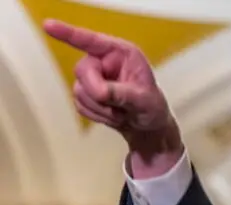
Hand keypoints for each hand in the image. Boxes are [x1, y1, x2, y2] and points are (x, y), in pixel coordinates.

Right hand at [43, 19, 182, 177]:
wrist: (147, 124)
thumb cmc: (152, 106)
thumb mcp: (144, 101)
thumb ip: (122, 94)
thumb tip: (100, 92)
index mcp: (121, 54)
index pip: (92, 41)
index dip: (69, 34)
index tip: (48, 25)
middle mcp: (103, 61)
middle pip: (82, 70)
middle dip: (97, 92)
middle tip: (117, 106)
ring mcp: (92, 77)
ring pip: (79, 91)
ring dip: (101, 108)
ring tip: (122, 112)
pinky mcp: (85, 93)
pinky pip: (80, 105)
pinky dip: (97, 115)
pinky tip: (113, 115)